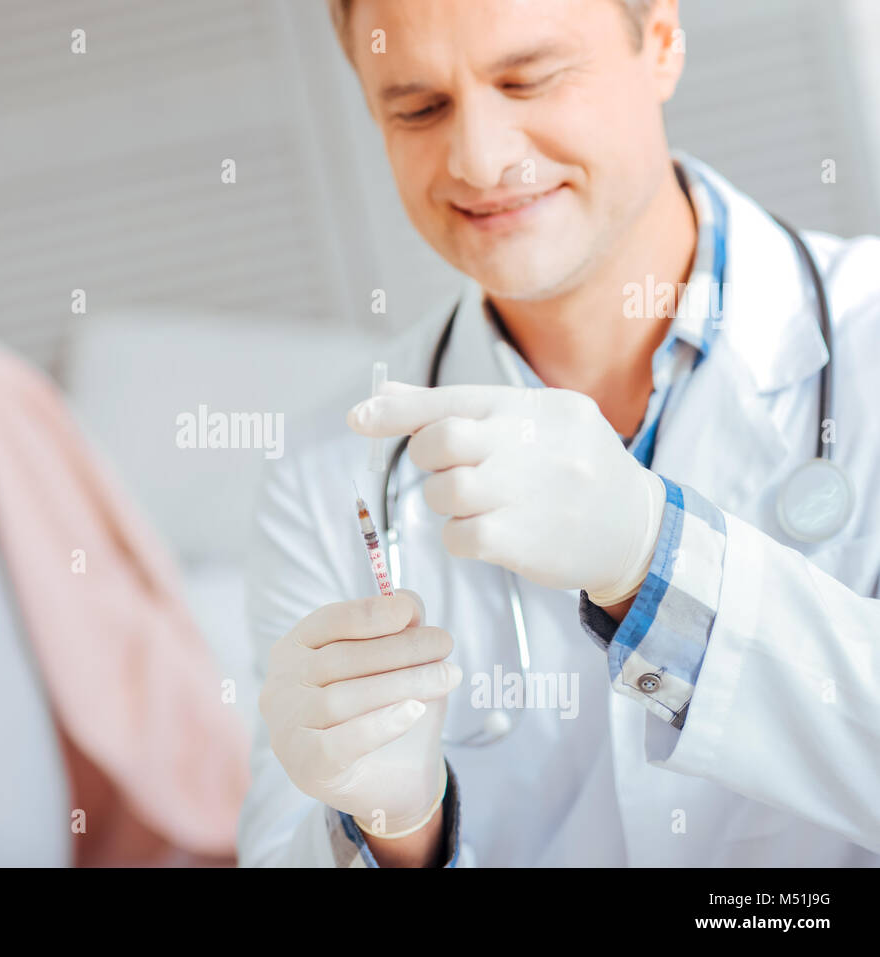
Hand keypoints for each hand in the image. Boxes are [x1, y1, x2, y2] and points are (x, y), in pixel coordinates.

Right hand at [258, 589, 460, 835]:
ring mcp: (286, 728)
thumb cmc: (385, 712)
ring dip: (402, 683)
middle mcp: (280, 686)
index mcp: (294, 650)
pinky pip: (342, 742)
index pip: (328, 622)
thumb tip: (407, 602)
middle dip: (399, 648)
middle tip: (444, 644)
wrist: (388, 782)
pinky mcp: (305, 766)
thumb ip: (396, 630)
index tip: (410, 610)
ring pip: (343, 698)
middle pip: (340, 659)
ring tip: (446, 676)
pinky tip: (414, 711)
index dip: (369, 613)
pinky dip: (381, 725)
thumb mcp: (396, 664)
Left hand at [348, 382, 665, 605]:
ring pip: (446, 491)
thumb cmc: (569, 466)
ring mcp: (533, 494)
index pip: (453, 400)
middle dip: (426, 456)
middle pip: (444, 440)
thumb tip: (383, 395)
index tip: (358, 418)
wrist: (638, 529)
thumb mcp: (531, 422)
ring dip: (442, 500)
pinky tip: (484, 534)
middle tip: (444, 467)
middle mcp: (535, 444)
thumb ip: (459, 408)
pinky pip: (460, 536)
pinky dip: (459, 537)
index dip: (398, 410)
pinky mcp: (528, 541)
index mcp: (535, 407)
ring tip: (472, 502)